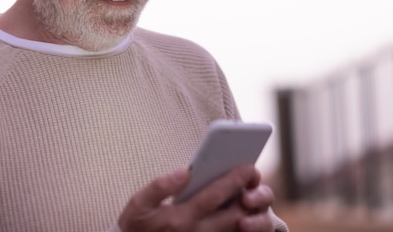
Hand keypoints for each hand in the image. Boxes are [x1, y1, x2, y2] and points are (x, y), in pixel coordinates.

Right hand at [118, 164, 274, 231]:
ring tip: (253, 198)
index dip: (233, 181)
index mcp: (178, 218)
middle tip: (258, 182)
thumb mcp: (138, 203)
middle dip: (248, 198)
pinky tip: (240, 218)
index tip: (248, 167)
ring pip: (231, 231)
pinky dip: (235, 229)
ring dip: (246, 215)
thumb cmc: (135, 226)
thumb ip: (160, 186)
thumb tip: (184, 171)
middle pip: (230, 216)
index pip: (213, 196)